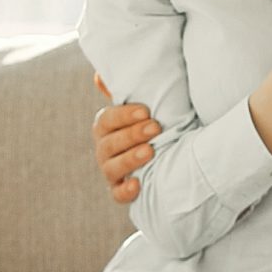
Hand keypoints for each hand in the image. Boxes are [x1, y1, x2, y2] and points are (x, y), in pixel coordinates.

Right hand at [91, 76, 154, 204]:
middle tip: (155, 127)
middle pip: (109, 144)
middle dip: (132, 135)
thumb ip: (124, 90)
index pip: (107, 120)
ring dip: (130, 159)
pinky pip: (118, 195)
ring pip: (111, 168)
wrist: (171, 151)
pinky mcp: (121, 191)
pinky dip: (125, 191)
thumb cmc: (153, 123)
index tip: (145, 111)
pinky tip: (137, 184)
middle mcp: (104, 150)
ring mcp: (112, 172)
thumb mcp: (142, 106)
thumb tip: (100, 76)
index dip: (123, 116)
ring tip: (151, 151)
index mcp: (106, 127)